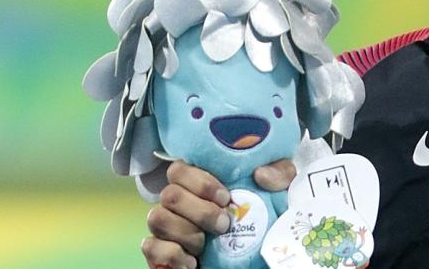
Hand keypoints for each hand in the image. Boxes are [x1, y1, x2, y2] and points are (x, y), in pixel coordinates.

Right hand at [141, 159, 296, 267]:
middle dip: (200, 211)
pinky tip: (192, 262)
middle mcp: (177, 201)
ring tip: (207, 244)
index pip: (180, 169)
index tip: (226, 197)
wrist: (252, 255)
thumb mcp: (277, 192)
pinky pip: (151, 247)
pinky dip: (172, 255)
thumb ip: (278, 175)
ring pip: (158, 219)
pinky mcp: (159, 251)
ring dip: (187, 233)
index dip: (201, 182)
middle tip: (223, 224)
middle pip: (169, 194)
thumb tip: (261, 173)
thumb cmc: (260, 216)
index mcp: (198, 182)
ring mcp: (165, 226)